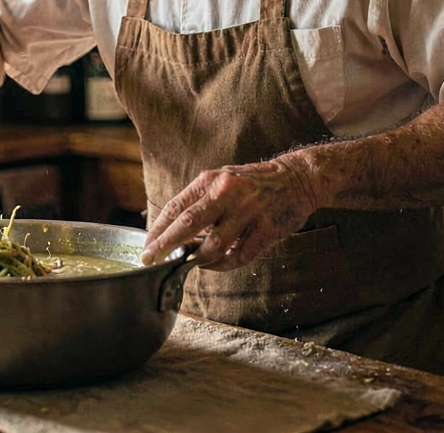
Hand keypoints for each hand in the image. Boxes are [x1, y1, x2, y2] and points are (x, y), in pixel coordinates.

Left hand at [141, 157, 322, 271]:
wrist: (297, 178)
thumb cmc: (252, 183)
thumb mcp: (222, 179)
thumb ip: (199, 201)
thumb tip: (169, 229)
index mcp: (211, 180)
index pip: (176, 207)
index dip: (158, 230)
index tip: (146, 246)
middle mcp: (227, 193)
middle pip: (188, 224)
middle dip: (165, 245)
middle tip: (151, 260)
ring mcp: (248, 212)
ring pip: (213, 246)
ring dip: (198, 259)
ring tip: (191, 263)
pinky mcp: (266, 229)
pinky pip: (239, 256)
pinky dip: (223, 265)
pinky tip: (216, 265)